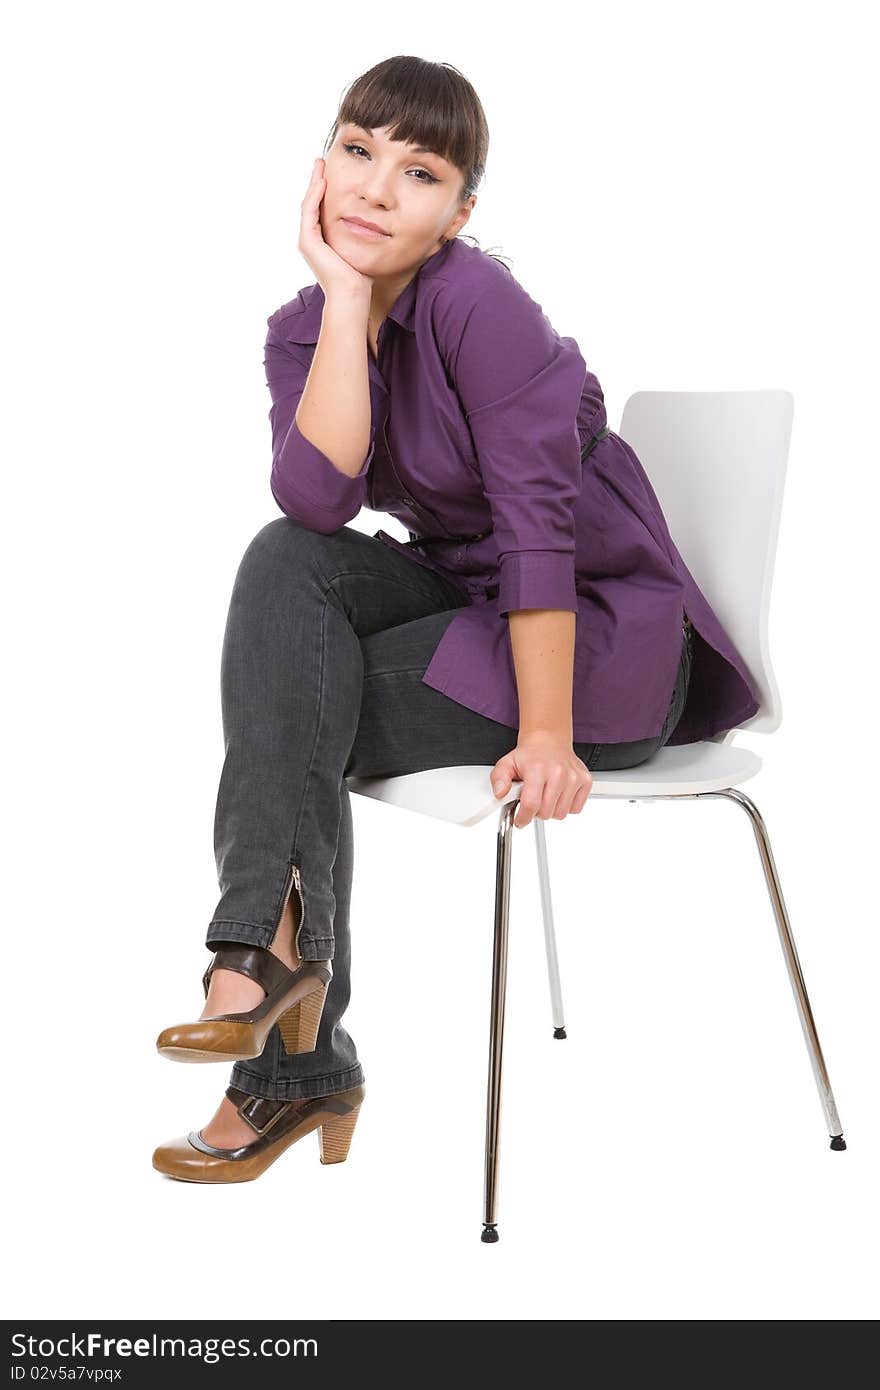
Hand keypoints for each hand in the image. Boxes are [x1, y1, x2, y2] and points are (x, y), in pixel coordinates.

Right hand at [298, 158, 374, 300]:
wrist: (353, 293)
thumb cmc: (361, 276)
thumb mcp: (361, 247)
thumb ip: (362, 233)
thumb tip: (376, 221)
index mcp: (323, 240)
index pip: (322, 208)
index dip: (325, 190)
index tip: (332, 172)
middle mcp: (312, 239)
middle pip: (313, 202)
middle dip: (317, 181)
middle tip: (322, 162)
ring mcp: (307, 240)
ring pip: (309, 204)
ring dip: (314, 183)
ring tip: (320, 165)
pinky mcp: (308, 241)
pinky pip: (310, 212)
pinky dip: (315, 196)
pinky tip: (323, 182)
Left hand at [490, 732, 593, 827]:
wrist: (548, 742)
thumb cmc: (529, 756)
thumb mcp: (506, 764)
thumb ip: (498, 779)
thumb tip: (500, 793)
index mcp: (538, 769)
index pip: (531, 804)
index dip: (523, 817)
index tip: (520, 819)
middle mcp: (559, 772)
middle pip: (546, 813)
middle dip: (536, 812)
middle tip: (532, 800)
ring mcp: (574, 777)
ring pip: (561, 814)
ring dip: (551, 810)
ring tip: (544, 796)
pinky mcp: (585, 781)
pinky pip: (575, 809)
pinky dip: (565, 807)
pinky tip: (558, 795)